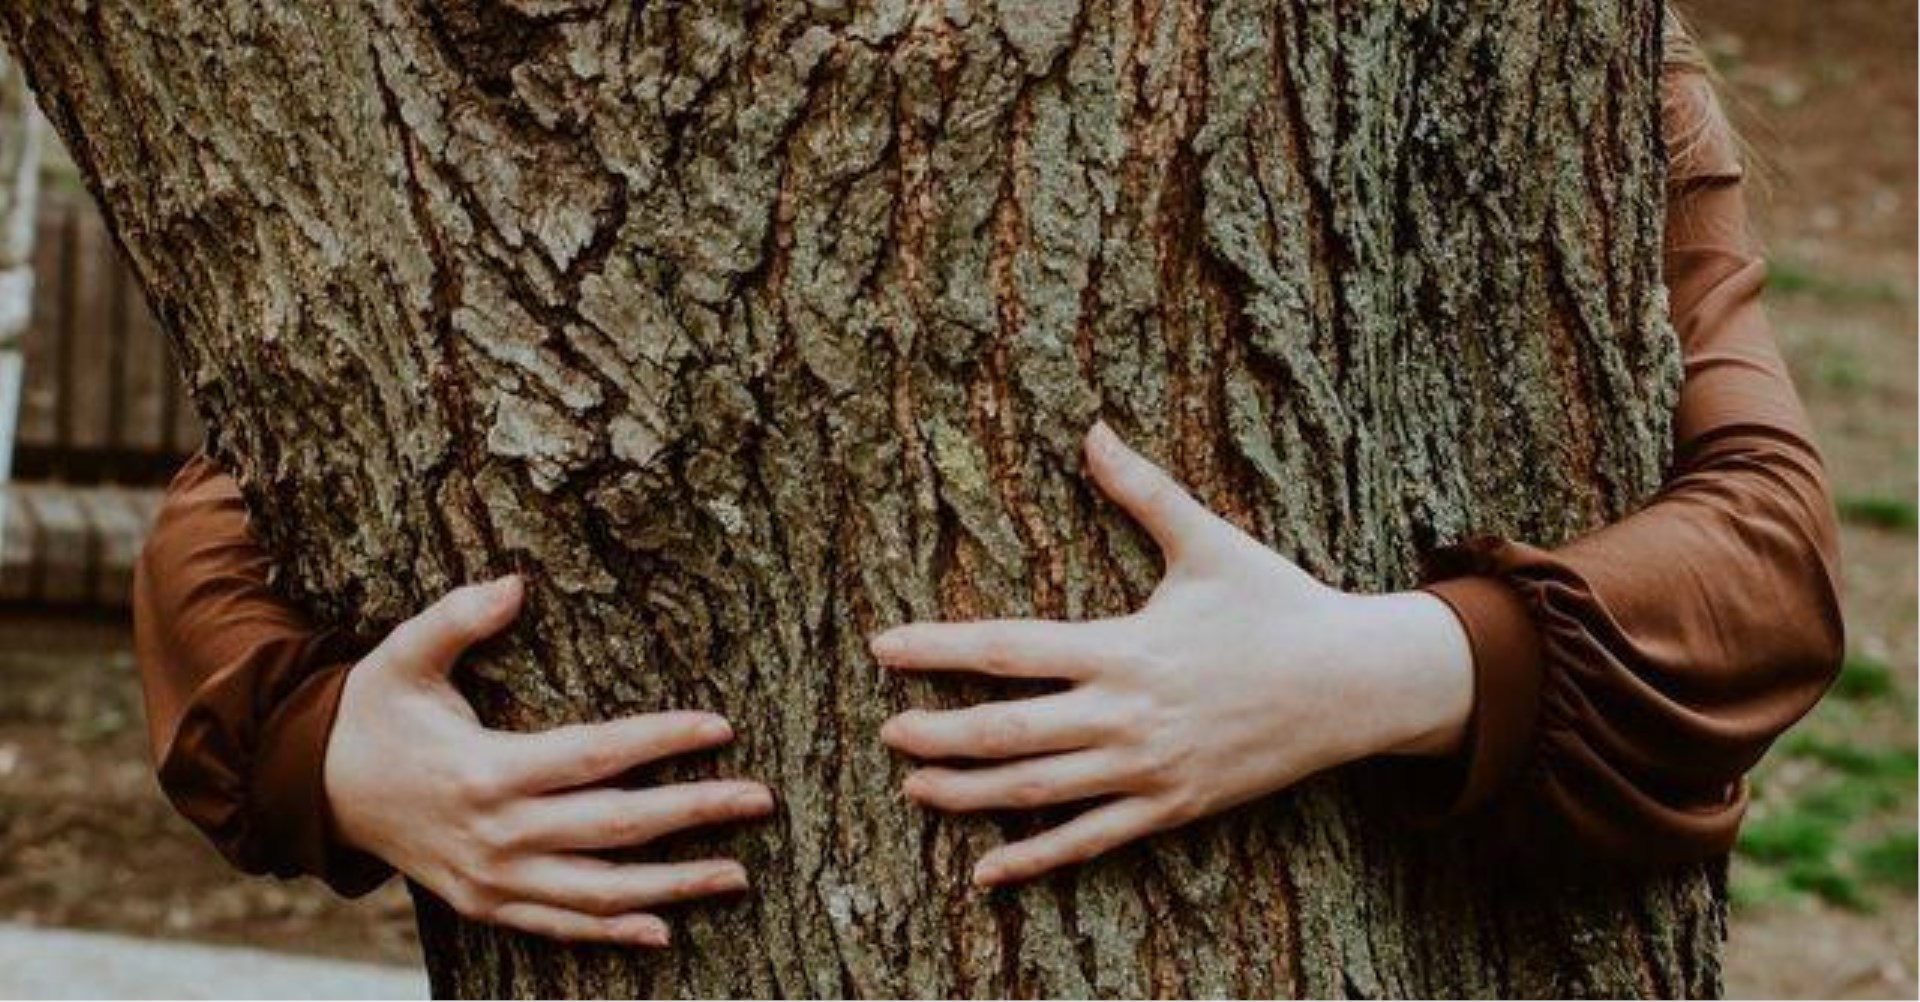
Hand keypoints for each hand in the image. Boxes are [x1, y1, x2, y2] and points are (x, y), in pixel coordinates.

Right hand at [324, 576, 773, 945]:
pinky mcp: (486, 905)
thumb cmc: (376, 712)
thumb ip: (457, 617)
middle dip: (694, 814)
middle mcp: (496, 833)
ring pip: (600, 892)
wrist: (318, 790)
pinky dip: (613, 931)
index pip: (595, 755)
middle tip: (760, 798)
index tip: (720, 727)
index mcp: (486, 769)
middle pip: (615, 827)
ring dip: (675, 886)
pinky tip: (666, 928)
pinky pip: (560, 926)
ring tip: (739, 874)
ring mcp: (492, 878)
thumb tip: (514, 583)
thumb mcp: (404, 655)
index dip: (660, 742)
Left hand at [874, 423, 1472, 886]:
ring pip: (1036, 792)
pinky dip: (1034, 860)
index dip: (939, 648)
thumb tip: (1093, 429)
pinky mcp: (1172, 808)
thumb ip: (1144, 490)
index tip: (884, 647)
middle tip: (885, 730)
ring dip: (967, 792)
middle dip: (938, 733)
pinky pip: (1090, 842)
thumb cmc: (1278, 606)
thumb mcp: (1210, 542)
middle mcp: (1126, 715)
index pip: (1008, 649)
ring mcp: (1148, 770)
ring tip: (913, 786)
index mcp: (1124, 647)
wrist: (1355, 685)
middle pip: (1007, 731)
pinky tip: (986, 873)